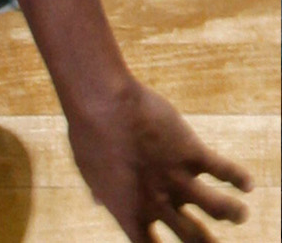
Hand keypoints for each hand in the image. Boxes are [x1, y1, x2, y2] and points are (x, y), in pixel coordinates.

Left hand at [67, 80, 252, 242]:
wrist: (102, 105)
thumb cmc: (88, 135)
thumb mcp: (89, 169)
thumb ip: (102, 191)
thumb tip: (98, 201)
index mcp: (128, 211)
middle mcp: (157, 203)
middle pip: (192, 237)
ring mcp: (178, 180)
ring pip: (219, 209)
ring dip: (232, 213)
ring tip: (239, 215)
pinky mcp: (192, 154)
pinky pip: (224, 171)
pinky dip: (238, 178)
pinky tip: (246, 183)